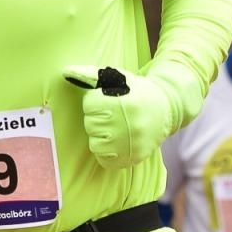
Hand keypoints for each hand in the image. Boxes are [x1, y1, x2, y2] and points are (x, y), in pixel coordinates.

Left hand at [62, 64, 176, 168]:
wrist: (165, 110)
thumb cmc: (135, 92)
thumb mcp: (117, 78)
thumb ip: (90, 74)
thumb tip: (66, 71)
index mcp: (122, 101)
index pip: (89, 105)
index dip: (97, 101)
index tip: (110, 100)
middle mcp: (127, 124)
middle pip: (90, 124)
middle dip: (98, 118)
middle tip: (116, 114)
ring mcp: (131, 143)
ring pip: (95, 144)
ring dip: (102, 136)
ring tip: (117, 128)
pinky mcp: (133, 157)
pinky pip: (105, 160)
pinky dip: (108, 153)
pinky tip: (118, 142)